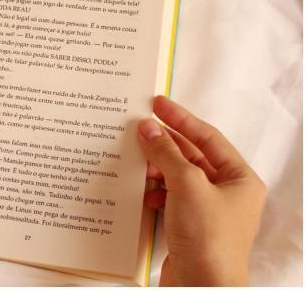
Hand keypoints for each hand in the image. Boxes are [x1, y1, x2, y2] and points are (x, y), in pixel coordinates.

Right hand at [138, 96, 266, 285]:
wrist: (202, 286)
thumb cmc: (208, 238)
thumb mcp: (187, 185)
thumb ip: (166, 153)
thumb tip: (148, 128)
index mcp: (240, 179)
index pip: (207, 137)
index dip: (181, 118)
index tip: (157, 103)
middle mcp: (227, 193)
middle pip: (191, 156)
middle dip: (164, 143)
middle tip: (138, 127)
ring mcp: (208, 210)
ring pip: (177, 176)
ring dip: (156, 167)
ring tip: (135, 158)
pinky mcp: (190, 226)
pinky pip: (169, 196)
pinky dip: (154, 190)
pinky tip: (142, 191)